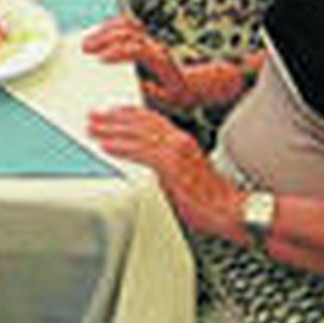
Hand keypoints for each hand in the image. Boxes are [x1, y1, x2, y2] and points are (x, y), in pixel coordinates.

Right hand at [82, 17, 198, 111]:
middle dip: (105, 38)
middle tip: (85, 49)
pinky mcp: (144, 37)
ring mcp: (150, 39)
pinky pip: (126, 25)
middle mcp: (155, 46)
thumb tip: (129, 89)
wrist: (189, 85)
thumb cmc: (175, 95)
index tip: (100, 60)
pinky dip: (109, 27)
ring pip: (127, 24)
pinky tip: (96, 36)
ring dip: (104, 30)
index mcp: (161, 61)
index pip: (138, 49)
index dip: (119, 52)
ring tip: (86, 41)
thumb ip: (149, 93)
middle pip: (129, 32)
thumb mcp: (165, 100)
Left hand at [87, 104, 245, 239]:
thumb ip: (162, 167)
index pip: (150, 120)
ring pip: (136, 133)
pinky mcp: (172, 164)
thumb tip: (141, 169)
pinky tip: (106, 146)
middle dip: (113, 118)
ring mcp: (176, 150)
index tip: (110, 112)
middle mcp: (178, 140)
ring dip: (111, 130)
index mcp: (181, 140)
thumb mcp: (182, 176)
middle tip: (93, 116)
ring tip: (93, 128)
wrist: (231, 210)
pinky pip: (140, 151)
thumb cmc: (209, 200)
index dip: (128, 114)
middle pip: (140, 122)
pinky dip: (120, 147)